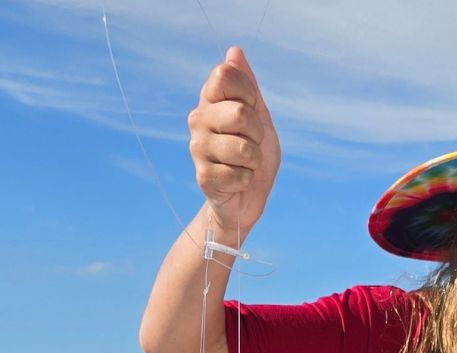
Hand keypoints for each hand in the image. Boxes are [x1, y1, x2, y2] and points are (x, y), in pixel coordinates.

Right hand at [187, 46, 279, 233]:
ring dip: (254, 161)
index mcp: (210, 100)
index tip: (250, 111)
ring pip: (244, 148)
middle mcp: (198, 119)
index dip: (249, 95)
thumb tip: (235, 51)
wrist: (246, 197)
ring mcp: (197, 148)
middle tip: (251, 144)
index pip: (226, 74)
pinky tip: (238, 181)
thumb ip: (248, 86)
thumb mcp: (258, 116)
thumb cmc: (253, 154)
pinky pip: (241, 174)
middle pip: (239, 113)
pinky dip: (248, 180)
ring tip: (244, 163)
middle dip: (257, 134)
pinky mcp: (203, 176)